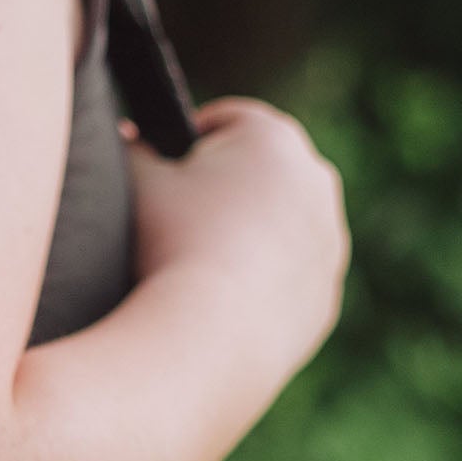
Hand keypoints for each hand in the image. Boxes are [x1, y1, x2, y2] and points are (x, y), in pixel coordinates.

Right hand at [122, 97, 347, 368]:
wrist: (209, 340)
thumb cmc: (169, 243)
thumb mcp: (134, 177)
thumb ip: (132, 145)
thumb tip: (132, 138)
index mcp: (274, 137)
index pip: (225, 120)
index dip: (183, 142)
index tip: (158, 174)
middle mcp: (316, 181)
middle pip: (258, 173)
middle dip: (220, 189)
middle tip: (172, 221)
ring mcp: (329, 243)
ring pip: (278, 228)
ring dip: (244, 237)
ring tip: (194, 266)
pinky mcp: (325, 299)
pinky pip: (287, 281)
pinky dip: (260, 286)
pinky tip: (219, 304)